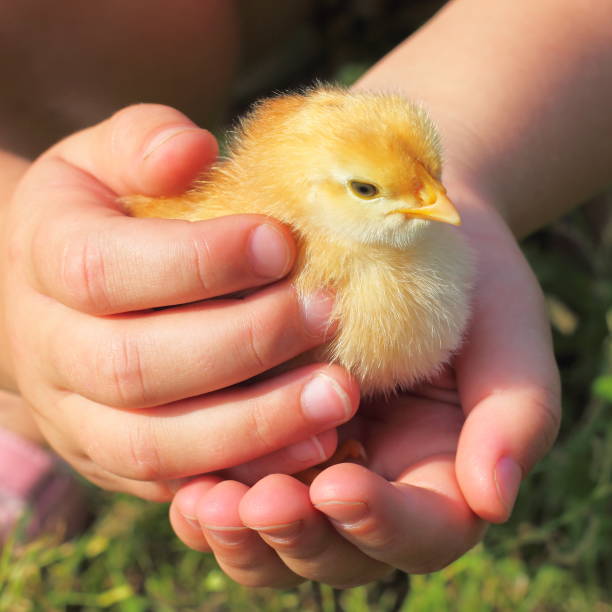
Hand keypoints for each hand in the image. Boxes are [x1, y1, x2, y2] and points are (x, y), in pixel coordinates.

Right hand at [0, 104, 358, 500]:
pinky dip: (247, 469)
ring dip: (255, 424)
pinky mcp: (114, 460)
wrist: (56, 300)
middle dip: (243, 344)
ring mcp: (77, 418)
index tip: (281, 242)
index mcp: (45, 262)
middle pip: (134, 366)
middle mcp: (51, 350)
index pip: (103, 269)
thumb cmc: (99, 219)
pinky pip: (177, 484)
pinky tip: (315, 442)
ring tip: (338, 395)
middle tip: (326, 313)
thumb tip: (194, 149)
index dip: (196, 260)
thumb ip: (141, 144)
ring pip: (155, 443)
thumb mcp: (102, 161)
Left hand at [169, 200, 560, 586]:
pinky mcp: (265, 437)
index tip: (338, 485)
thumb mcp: (507, 337)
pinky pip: (232, 490)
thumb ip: (516, 417)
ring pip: (274, 541)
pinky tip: (183, 481)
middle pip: (336, 553)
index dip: (380, 524)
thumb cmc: (467, 287)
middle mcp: (372, 486)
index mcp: (438, 478)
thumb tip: (495, 501)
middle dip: (296, 538)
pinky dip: (206, 496)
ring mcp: (314, 466)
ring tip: (205, 503)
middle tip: (258, 502)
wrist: (403, 235)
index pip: (419, 534)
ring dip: (240, 534)